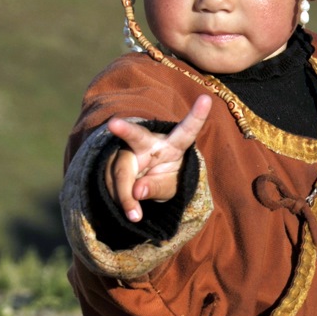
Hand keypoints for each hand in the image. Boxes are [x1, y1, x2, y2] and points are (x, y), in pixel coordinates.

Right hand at [104, 95, 212, 219]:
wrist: (144, 185)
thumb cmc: (165, 180)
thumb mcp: (169, 188)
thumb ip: (157, 188)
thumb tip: (136, 192)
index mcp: (173, 144)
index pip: (187, 131)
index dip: (197, 116)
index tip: (207, 99)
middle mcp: (148, 142)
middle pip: (136, 136)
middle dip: (124, 130)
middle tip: (114, 124)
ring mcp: (126, 150)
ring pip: (120, 171)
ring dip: (125, 197)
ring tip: (135, 216)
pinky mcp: (110, 162)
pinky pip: (109, 182)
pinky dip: (118, 199)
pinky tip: (127, 207)